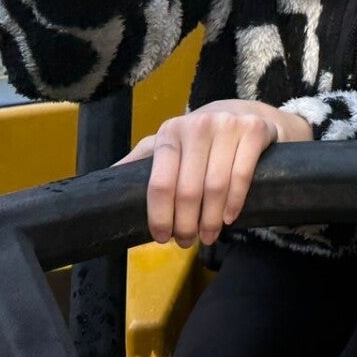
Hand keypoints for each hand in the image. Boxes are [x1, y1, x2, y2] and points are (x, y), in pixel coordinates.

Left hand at [121, 100, 313, 247]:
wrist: (245, 114)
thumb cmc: (201, 139)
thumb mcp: (169, 145)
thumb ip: (141, 161)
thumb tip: (102, 185)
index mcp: (170, 132)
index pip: (160, 182)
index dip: (159, 216)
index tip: (162, 237)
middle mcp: (197, 125)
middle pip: (188, 190)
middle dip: (186, 224)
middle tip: (187, 242)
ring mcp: (228, 126)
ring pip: (215, 187)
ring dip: (210, 221)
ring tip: (208, 236)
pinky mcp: (254, 131)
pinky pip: (241, 176)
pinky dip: (234, 203)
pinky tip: (229, 218)